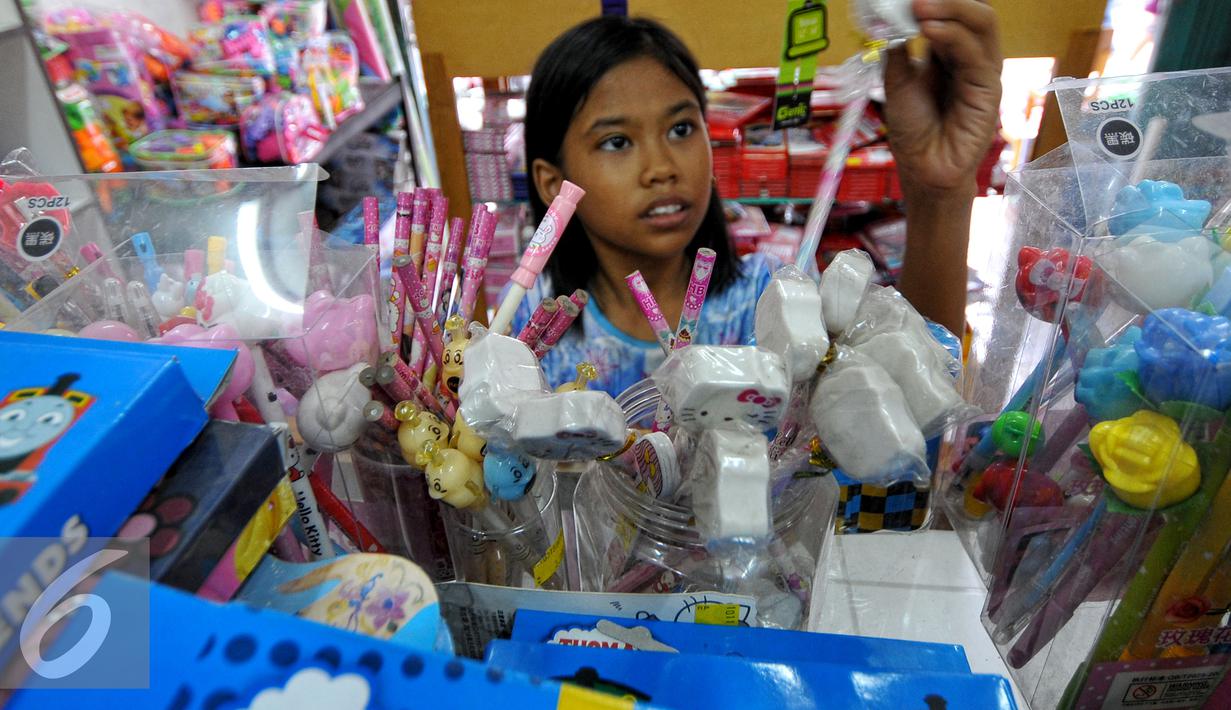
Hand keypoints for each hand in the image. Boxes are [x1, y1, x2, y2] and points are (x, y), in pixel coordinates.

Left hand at [882, 0, 1002, 196]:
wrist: (923, 169)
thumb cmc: (913, 131)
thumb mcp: (897, 84)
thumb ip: (898, 53)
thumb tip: (891, 22)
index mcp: (949, 54)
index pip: (952, 15)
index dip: (936, 4)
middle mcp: (970, 59)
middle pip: (972, 14)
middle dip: (946, 0)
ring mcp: (982, 73)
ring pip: (982, 25)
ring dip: (951, 10)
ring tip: (920, 7)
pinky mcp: (988, 91)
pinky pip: (976, 55)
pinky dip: (954, 37)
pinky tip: (929, 30)